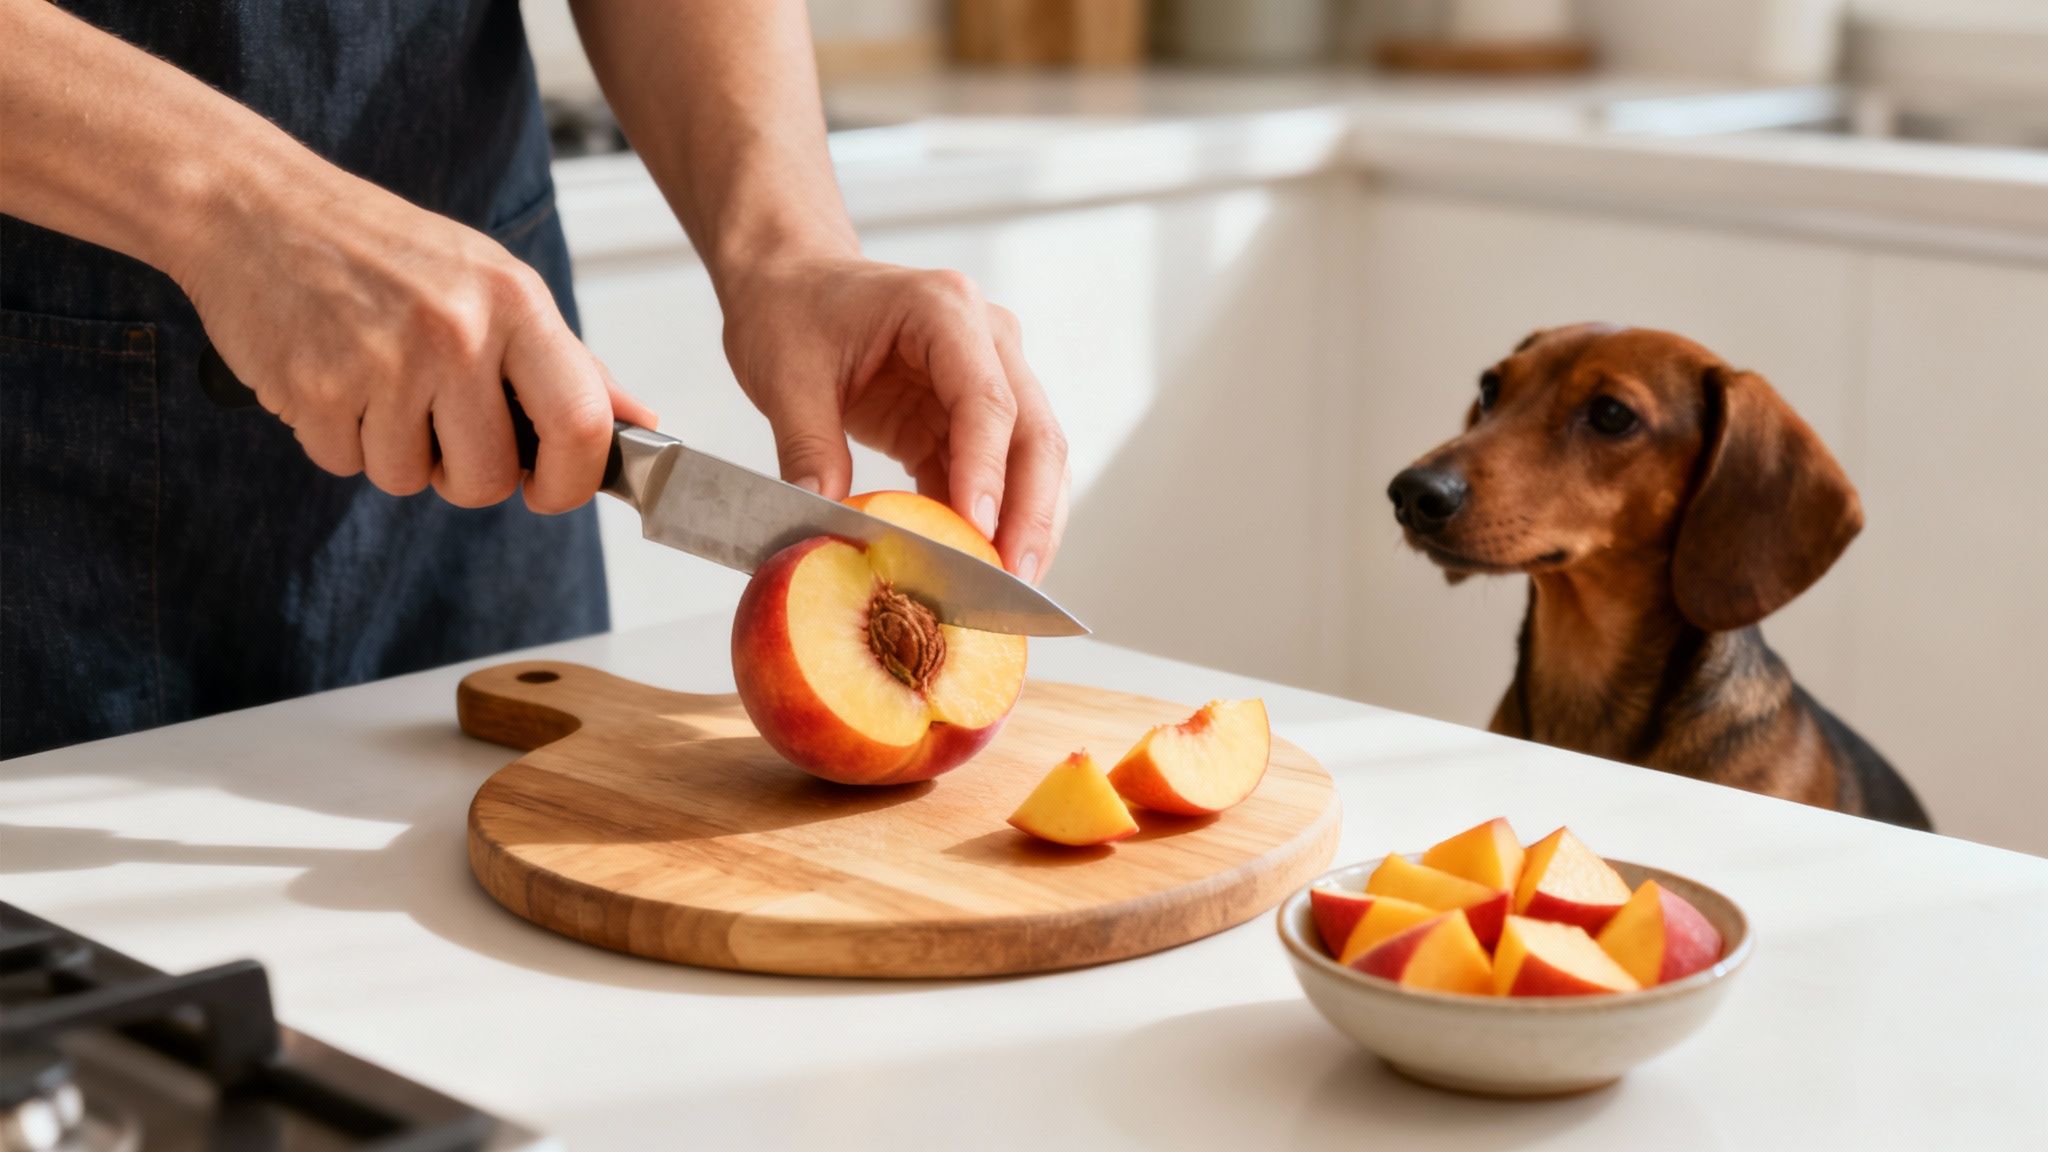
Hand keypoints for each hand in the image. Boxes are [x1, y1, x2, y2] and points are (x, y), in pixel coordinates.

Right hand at [175, 165, 655, 511]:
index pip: (581, 424)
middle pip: (491, 478)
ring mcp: (384, 362)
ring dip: (396, 454)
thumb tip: (641, 424)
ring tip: (379, 383)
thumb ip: (569, 363)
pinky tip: (334, 377)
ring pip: (412, 480)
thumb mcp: (494, 284)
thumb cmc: (385, 249)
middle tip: (443, 430)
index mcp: (516, 302)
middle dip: (469, 478)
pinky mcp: (317, 390)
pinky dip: (340, 439)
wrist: (256, 207)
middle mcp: (457, 331)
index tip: (550, 490)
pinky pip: (348, 465)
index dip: (572, 481)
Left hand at [718, 255, 1069, 581]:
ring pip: (1032, 459)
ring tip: (1007, 587)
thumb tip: (824, 522)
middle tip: (1014, 580)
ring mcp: (990, 375)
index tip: (978, 532)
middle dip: (1031, 514)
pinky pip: (997, 474)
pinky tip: (973, 565)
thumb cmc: (792, 308)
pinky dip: (989, 522)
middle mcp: (987, 339)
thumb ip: (808, 449)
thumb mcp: (785, 377)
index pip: (987, 401)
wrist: (792, 281)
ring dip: (1026, 524)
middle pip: (1034, 434)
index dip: (988, 472)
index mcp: (945, 311)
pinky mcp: (970, 416)